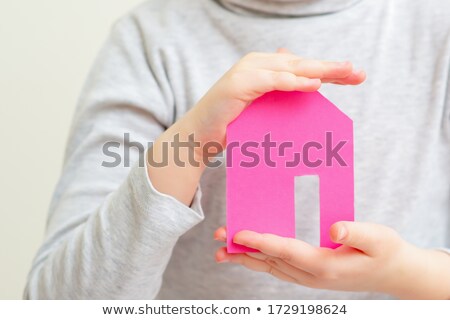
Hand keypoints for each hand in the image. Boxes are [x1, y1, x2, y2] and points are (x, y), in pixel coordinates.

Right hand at [147, 50, 364, 204]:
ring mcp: (248, 71)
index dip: (328, 69)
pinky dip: (294, 81)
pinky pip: (273, 81)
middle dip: (331, 67)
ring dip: (320, 70)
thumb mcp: (262, 108)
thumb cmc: (232, 124)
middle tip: (358, 73)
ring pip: (291, 68)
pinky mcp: (241, 82)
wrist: (201, 135)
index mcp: (265, 69)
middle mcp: (258, 64)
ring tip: (345, 72)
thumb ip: (280, 94)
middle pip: (301, 64)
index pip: (302, 67)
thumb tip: (306, 82)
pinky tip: (314, 83)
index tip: (354, 76)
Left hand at [214, 222, 449, 298]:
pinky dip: (260, 261)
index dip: (260, 242)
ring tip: (222, 251)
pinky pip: (278, 268)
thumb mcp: (378, 238)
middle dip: (242, 250)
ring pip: (271, 267)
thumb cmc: (386, 251)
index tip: (238, 233)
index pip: (285, 251)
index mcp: (325, 266)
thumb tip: (334, 227)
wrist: (394, 273)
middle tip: (218, 239)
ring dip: (246, 258)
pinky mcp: (310, 275)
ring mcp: (310, 278)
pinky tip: (249, 256)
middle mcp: (312, 275)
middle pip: (271, 261)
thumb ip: (356, 231)